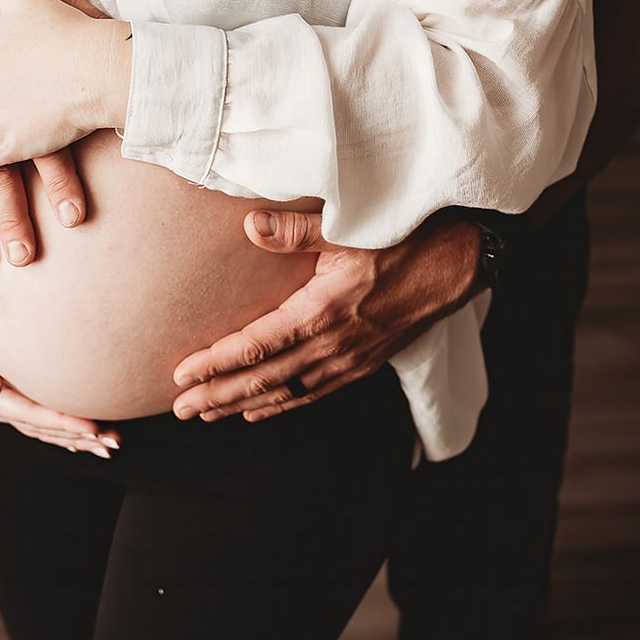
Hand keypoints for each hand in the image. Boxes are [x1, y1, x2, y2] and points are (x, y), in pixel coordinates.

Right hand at [0, 315, 120, 456]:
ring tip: (109, 444)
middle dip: (77, 436)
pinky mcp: (8, 398)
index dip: (60, 423)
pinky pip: (38, 419)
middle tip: (112, 443)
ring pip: (43, 428)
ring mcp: (4, 404)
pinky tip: (87, 435)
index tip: (91, 429)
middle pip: (42, 428)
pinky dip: (62, 429)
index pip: (30, 414)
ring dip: (75, 438)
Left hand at [170, 212, 483, 421]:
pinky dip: (281, 405)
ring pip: (286, 393)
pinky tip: (257, 411)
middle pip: (264, 380)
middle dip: (218, 395)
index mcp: (323, 312)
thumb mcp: (349, 226)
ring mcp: (350, 359)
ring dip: (242, 405)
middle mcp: (334, 345)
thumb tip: (250, 224)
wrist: (460, 261)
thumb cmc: (404, 237)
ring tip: (205, 414)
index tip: (180, 374)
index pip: (256, 347)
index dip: (215, 363)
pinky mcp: (364, 363)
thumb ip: (296, 231)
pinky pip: (313, 393)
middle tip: (180, 408)